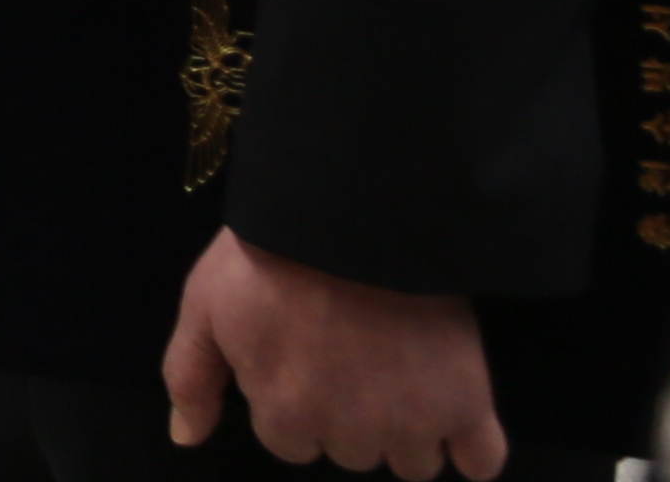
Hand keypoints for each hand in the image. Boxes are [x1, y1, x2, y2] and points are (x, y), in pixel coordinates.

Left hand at [165, 233, 504, 478]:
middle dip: (346, 412)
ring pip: (411, 461)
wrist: (349, 212)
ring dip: (405, 429)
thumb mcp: (205, 306)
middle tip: (348, 350)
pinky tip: (454, 419)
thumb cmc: (270, 255)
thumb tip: (187, 437)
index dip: (293, 398)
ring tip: (397, 369)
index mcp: (286, 417)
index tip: (302, 352)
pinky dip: (474, 450)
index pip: (291, 442)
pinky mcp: (467, 402)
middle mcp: (351, 434)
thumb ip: (191, 378)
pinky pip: (482, 460)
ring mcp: (413, 422)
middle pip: (351, 451)